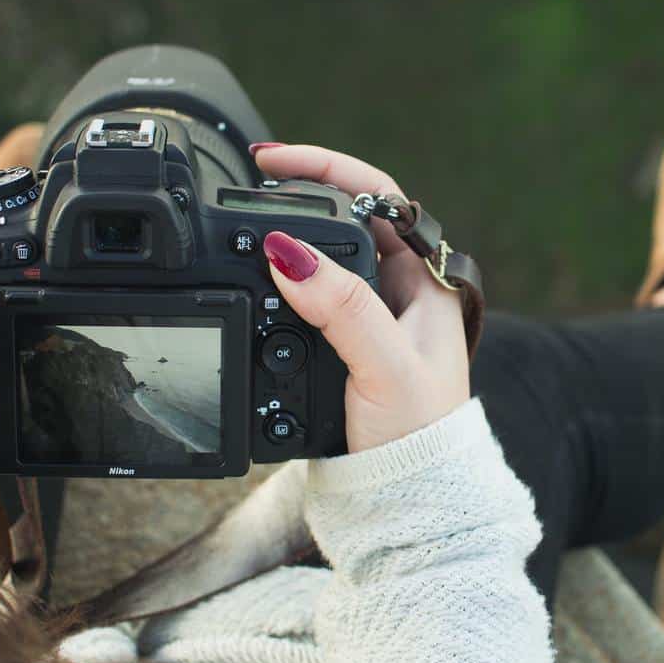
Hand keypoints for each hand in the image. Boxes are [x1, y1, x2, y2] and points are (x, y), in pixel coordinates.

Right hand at [251, 144, 469, 453]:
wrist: (405, 503)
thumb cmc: (417, 438)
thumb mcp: (382, 364)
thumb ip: (342, 307)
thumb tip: (288, 254)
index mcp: (423, 283)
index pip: (375, 197)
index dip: (325, 168)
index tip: (270, 159)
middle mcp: (398, 294)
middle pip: (340, 221)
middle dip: (294, 197)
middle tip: (245, 183)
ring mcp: (368, 320)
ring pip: (318, 260)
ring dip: (280, 243)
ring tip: (240, 224)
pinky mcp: (340, 349)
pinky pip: (302, 300)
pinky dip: (273, 287)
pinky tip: (250, 286)